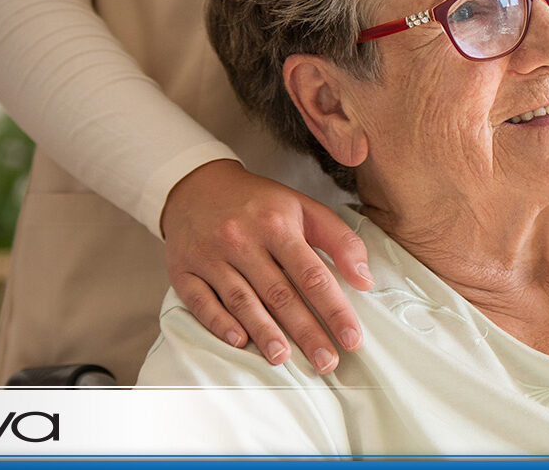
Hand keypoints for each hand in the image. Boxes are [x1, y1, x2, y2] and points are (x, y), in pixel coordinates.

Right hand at [160, 159, 372, 372]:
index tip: (352, 338)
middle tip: (327, 362)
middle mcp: (243, 240)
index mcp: (277, 224)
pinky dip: (220, 324)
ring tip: (285, 359)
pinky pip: (201, 302)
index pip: (312, 274)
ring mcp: (210, 256)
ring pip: (242, 300)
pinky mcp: (183, 270)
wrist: (198, 186)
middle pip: (280, 294)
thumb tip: (365, 280)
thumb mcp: (304, 208)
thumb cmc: (260, 204)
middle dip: (306, 332)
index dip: (334, 309)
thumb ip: (340, 240)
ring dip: (265, 333)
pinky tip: (239, 341)